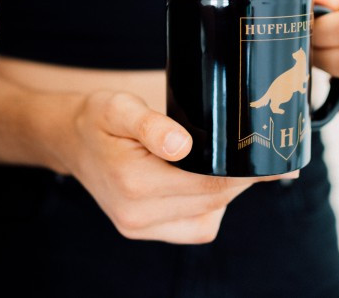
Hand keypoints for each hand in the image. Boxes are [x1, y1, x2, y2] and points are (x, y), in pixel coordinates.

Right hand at [48, 89, 297, 243]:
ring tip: (231, 163)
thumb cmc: (98, 120)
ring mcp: (140, 227)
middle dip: (241, 180)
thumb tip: (182, 145)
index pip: (208, 183)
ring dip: (226, 193)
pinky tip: (207, 182)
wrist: (72, 140)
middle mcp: (138, 214)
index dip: (242, 171)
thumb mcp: (120, 108)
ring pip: (207, 218)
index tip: (266, 155)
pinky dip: (209, 208)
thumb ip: (152, 125)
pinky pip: (193, 228)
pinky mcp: (142, 230)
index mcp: (135, 183)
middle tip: (259, 153)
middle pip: (213, 201)